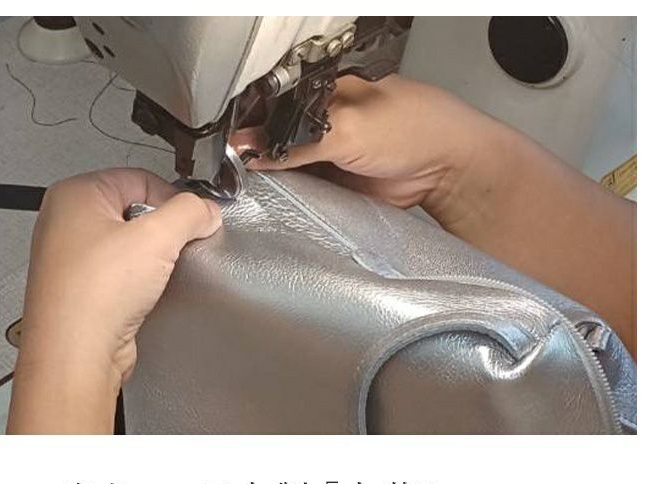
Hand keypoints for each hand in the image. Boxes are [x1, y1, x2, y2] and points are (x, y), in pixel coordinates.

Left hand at [7, 168, 221, 432]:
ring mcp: (70, 260)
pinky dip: (137, 283)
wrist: (76, 353)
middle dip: (161, 231)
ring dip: (150, 261)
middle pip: (133, 211)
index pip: (138, 179)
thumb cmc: (95, 294)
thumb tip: (206, 211)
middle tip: (174, 250)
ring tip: (154, 277)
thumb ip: (190, 213)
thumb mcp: (157, 237)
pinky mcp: (81, 292)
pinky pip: (119, 276)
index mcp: (75, 195)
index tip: (194, 220)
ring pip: (127, 246)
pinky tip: (142, 296)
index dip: (172, 198)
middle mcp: (66, 224)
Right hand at [232, 74, 491, 215]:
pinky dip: (288, 197)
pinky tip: (271, 200)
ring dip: (269, 178)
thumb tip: (252, 148)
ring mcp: (328, 155)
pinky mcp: (335, 185)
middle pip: (276, 136)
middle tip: (232, 167)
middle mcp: (323, 121)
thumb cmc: (410, 130)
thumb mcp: (346, 128)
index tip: (229, 143)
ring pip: (286, 166)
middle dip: (256, 151)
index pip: (275, 105)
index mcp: (325, 93)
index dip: (251, 122)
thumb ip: (296, 141)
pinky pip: (303, 191)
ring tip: (245, 187)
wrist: (444, 169)